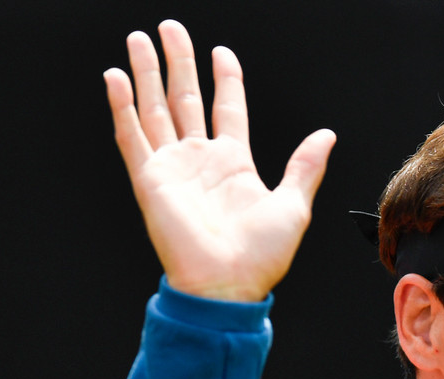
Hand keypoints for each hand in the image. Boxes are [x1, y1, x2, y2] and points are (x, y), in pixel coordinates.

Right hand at [104, 20, 334, 301]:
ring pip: (156, 109)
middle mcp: (200, 160)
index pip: (227, 108)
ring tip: (138, 39)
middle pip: (185, 98)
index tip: (221, 53)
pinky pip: (132, 137)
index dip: (225, 79)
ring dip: (147, 73)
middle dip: (178, 62)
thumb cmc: (262, 257)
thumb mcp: (293, 205)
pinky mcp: (150, 180)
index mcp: (234, 163)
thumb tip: (327, 134)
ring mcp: (173, 168)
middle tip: (169, 27)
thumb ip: (305, 165)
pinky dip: (122, 106)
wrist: (229, 285)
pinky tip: (116, 78)